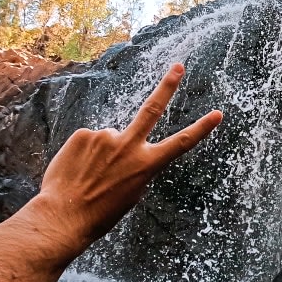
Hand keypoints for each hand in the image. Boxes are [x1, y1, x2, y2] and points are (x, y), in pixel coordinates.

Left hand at [35, 63, 222, 251]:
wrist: (64, 215)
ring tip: (90, 174)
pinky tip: (78, 168)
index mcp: (146, 164)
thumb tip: (127, 147)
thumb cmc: (100, 212)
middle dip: (168, 86)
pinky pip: (88, 141)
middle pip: (152, 109)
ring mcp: (105, 137)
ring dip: (102, 153)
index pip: (181, 143)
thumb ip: (136, 167)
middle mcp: (129, 146)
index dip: (202, 128)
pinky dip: (84, 153)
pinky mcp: (83, 134)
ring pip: (109, 139)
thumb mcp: (132, 193)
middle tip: (178, 66)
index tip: (217, 114)